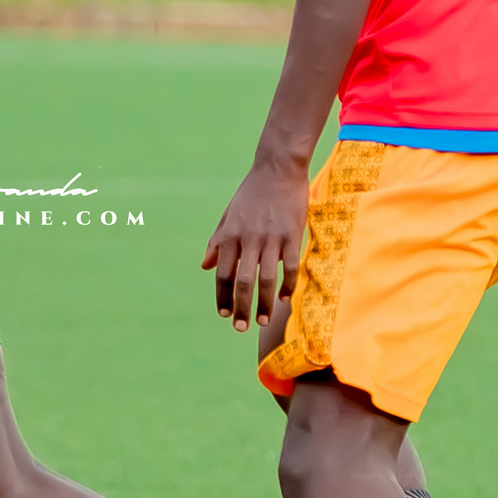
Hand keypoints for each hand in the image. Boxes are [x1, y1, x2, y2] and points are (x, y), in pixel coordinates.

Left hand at [202, 155, 308, 332]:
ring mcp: (272, 238)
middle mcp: (248, 239)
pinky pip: (289, 266)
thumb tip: (205, 266)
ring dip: (264, 303)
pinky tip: (284, 298)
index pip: (223, 273)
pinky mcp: (292, 235)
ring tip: (262, 321)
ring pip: (266, 279)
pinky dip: (287, 285)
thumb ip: (217, 241)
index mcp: (230, 235)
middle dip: (240, 308)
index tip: (223, 314)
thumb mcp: (228, 215)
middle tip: (240, 328)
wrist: (277, 169)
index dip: (222, 296)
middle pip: (242, 281)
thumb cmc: (251, 193)